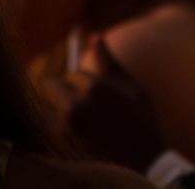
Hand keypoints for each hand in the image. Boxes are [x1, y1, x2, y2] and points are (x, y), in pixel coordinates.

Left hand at [40, 38, 164, 172]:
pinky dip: (60, 125)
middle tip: (73, 96)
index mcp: (94, 88)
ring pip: (51, 105)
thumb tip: (96, 36)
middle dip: (60, 87)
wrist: (143, 159)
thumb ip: (109, 61)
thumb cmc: (142, 119)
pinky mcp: (63, 143)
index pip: (74, 73)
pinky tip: (83, 132)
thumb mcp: (132, 86)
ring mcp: (67, 128)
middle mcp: (76, 106)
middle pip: (51, 84)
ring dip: (59, 107)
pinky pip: (53, 124)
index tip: (93, 90)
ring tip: (86, 119)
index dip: (84, 80)